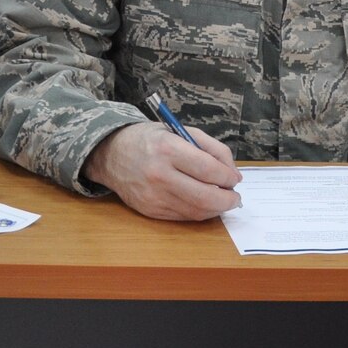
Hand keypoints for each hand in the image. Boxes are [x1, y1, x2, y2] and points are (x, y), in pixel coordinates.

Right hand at [81, 122, 241, 220]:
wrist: (111, 154)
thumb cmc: (149, 139)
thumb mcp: (180, 131)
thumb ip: (210, 148)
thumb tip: (233, 173)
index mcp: (168, 149)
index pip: (208, 170)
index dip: (228, 177)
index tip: (236, 178)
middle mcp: (160, 175)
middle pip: (204, 197)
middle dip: (227, 200)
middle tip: (235, 196)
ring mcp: (153, 196)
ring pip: (195, 211)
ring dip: (216, 209)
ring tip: (223, 200)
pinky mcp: (150, 211)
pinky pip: (182, 216)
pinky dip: (199, 212)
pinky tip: (205, 204)